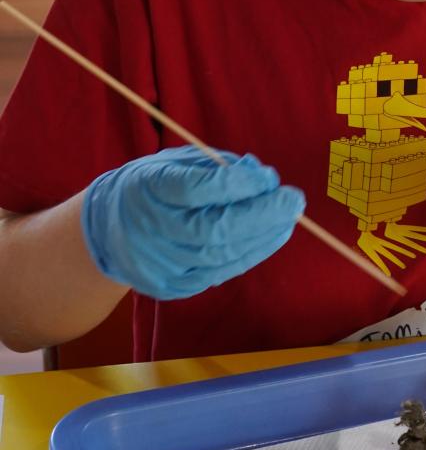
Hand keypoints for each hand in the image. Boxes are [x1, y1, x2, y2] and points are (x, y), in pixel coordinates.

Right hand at [81, 146, 304, 299]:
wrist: (107, 231)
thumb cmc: (152, 186)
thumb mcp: (175, 162)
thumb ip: (218, 167)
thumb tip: (263, 178)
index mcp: (147, 188)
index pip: (194, 190)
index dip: (236, 185)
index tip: (269, 178)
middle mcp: (150, 229)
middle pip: (212, 229)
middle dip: (261, 215)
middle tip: (295, 201)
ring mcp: (159, 264)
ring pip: (220, 255)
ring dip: (263, 237)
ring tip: (289, 219)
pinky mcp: (169, 287)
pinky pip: (217, 272)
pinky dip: (249, 255)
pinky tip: (270, 238)